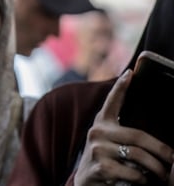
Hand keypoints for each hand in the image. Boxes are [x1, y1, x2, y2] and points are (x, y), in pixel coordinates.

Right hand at [73, 70, 173, 184]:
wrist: (86, 185)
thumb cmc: (106, 163)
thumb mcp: (112, 146)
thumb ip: (127, 138)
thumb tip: (161, 145)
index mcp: (101, 124)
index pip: (112, 102)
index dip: (121, 87)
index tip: (130, 73)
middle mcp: (97, 132)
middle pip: (138, 136)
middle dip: (162, 151)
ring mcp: (96, 149)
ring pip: (138, 156)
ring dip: (156, 169)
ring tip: (162, 176)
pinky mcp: (99, 167)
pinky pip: (131, 172)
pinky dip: (142, 180)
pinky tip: (143, 181)